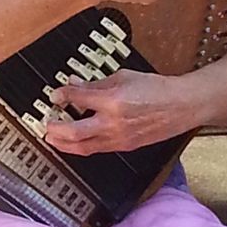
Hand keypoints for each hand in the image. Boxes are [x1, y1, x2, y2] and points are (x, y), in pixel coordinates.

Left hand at [45, 69, 188, 155]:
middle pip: (74, 132)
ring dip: (63, 144)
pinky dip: (81, 146)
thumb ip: (96, 83)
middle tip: (46, 125)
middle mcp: (113, 122)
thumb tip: (75, 84)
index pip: (77, 98)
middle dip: (55, 130)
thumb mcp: (124, 77)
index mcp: (113, 100)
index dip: (61, 96)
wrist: (181, 106)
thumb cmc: (157, 89)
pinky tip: (74, 142)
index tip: (54, 95)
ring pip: (83, 147)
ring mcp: (119, 138)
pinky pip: (96, 149)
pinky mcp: (124, 146)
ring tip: (52, 138)